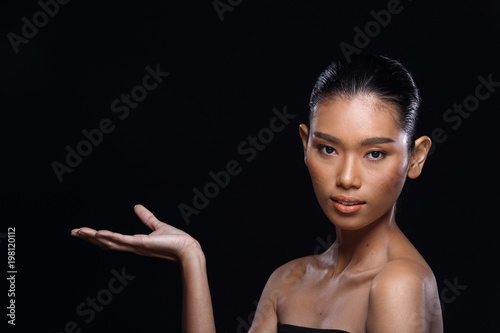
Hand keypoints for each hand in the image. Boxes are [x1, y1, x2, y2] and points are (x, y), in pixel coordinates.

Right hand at [71, 204, 200, 262]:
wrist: (187, 249)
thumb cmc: (175, 240)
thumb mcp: (157, 226)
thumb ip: (146, 217)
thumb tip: (136, 206)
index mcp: (134, 243)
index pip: (111, 240)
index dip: (97, 236)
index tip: (83, 231)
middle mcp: (132, 246)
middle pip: (106, 243)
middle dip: (89, 238)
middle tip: (74, 232)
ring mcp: (136, 246)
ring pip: (110, 242)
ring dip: (94, 237)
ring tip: (80, 231)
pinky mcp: (142, 244)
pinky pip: (123, 240)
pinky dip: (111, 236)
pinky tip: (99, 232)